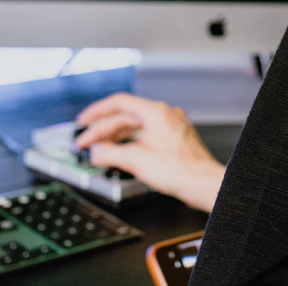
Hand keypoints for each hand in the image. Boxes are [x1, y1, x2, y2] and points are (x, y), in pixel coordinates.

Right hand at [74, 92, 224, 212]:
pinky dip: (131, 142)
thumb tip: (95, 152)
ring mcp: (171, 126)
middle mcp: (165, 114)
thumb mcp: (136, 160)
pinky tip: (122, 153)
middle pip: (126, 116)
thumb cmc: (180, 171)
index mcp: (156, 112)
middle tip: (87, 142)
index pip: (119, 103)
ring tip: (101, 150)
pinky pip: (147, 135)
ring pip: (137, 126)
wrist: (203, 184)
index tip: (84, 122)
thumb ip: (110, 153)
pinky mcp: (174, 139)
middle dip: (104, 130)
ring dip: (117, 137)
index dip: (97, 112)